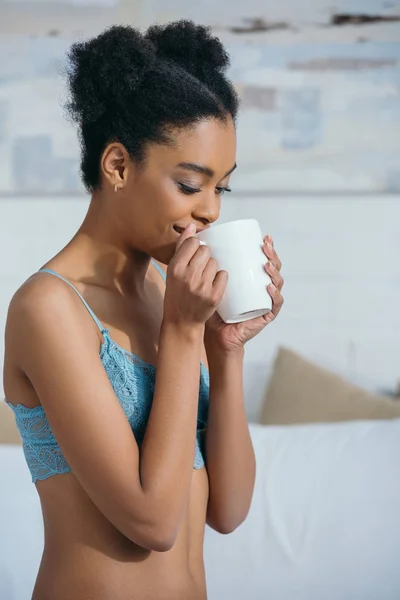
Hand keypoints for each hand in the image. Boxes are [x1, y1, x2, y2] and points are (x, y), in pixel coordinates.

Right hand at [163, 224, 228, 326]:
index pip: (193, 243)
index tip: (194, 254)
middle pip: (206, 251)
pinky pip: (224, 275)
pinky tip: (213, 284)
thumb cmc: (176, 293)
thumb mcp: (173, 270)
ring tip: (205, 278)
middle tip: (200, 268)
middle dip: (205, 257)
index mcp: (175, 268)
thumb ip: (181, 247)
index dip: (195, 247)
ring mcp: (202, 287)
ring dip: (212, 268)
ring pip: (215, 263)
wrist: (181, 321)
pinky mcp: (214, 296)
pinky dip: (220, 278)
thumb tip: (192, 226)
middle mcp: (188, 277)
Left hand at [204, 235, 283, 352]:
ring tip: (265, 264)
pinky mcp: (266, 315)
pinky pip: (275, 304)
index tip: (264, 237)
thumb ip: (202, 263)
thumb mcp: (209, 282)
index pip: (265, 260)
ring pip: (277, 283)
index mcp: (253, 279)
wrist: (215, 333)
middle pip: (274, 268)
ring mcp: (266, 301)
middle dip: (273, 255)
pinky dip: (275, 295)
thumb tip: (194, 235)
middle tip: (265, 246)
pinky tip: (268, 287)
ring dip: (274, 272)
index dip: (268, 248)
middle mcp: (262, 288)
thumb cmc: (213, 307)